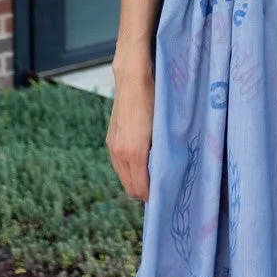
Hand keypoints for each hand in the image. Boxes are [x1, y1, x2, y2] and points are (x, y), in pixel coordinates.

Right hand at [106, 75, 154, 201]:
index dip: (152, 196)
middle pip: (129, 187)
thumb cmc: (154, 101)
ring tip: (152, 174)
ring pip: (123, 176)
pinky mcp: (110, 139)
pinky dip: (128, 169)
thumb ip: (162, 154)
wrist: (133, 79)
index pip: (140, 188)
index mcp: (134, 152)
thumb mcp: (163, 130)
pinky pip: (118, 164)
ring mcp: (112, 146)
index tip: (165, 196)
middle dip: (143, 191)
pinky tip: (141, 160)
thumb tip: (166, 173)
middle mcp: (119, 153)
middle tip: (160, 188)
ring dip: (135, 180)